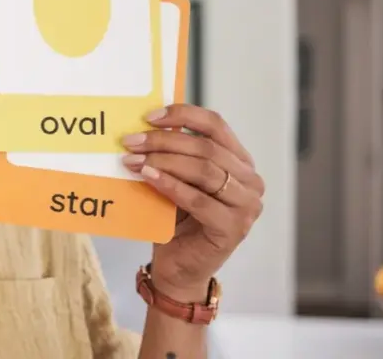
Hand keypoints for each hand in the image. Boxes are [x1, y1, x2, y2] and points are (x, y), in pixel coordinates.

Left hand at [121, 104, 263, 299]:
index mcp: (239, 162)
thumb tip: (144, 126)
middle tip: (131, 141)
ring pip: (205, 170)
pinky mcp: (234, 228)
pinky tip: (148, 176)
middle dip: (164, 141)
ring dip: (164, 161)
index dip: (183, 115)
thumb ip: (173, 155)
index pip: (216, 126)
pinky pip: (199, 199)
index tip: (150, 116)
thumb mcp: (177, 179)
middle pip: (206, 148)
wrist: (178, 268)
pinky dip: (170, 185)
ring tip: (133, 159)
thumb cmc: (177, 220)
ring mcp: (246, 206)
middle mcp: (250, 181)